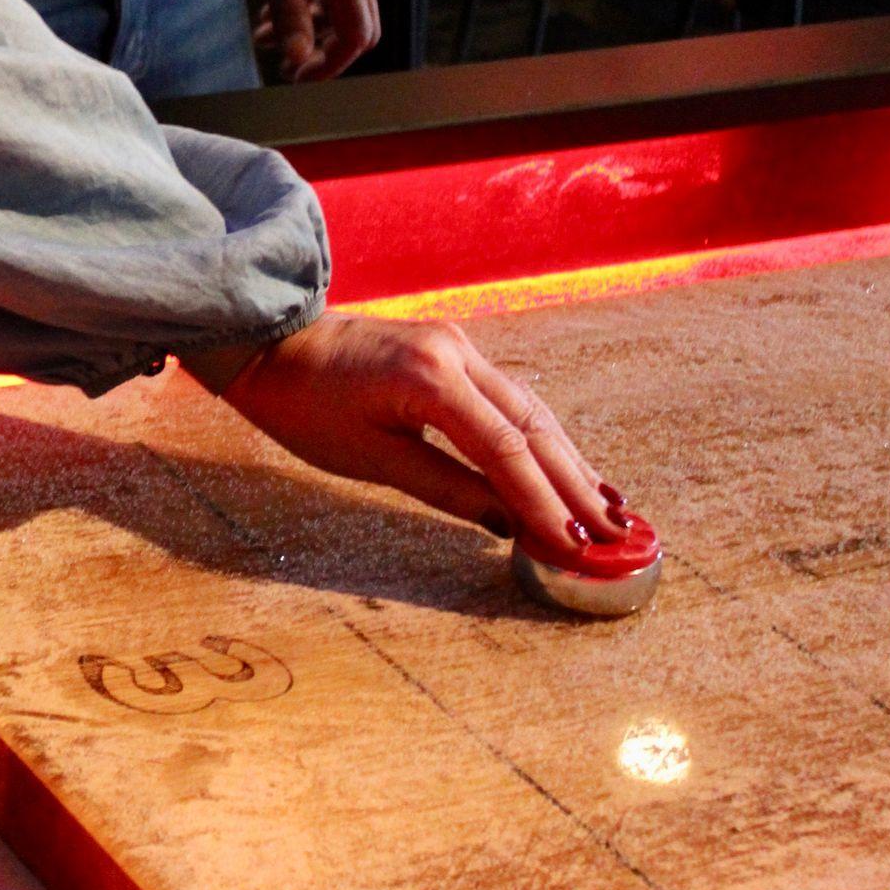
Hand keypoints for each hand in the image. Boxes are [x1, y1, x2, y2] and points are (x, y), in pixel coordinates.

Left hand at [209, 312, 623, 556]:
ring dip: (568, 461)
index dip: (546, 503)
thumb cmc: (307, 407)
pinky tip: (565, 467)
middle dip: (576, 485)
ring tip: (608, 509)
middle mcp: (456, 352)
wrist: (272, 343)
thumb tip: (511, 525)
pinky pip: (509, 398)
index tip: (577, 546)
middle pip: (533, 426)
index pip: (506, 451)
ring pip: (530, 409)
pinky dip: (539, 438)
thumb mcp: (370, 458)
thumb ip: (446, 489)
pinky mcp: (453, 349)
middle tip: (617, 535)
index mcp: (430, 378)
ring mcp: (458, 345)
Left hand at [233, 0, 379, 79]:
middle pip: (359, 25)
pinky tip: (273, 3)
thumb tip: (299, 57)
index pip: (356, 36)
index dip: (330, 64)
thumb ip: (288, 10)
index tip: (297, 74)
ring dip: (310, 25)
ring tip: (266, 35)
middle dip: (325, 50)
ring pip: (342, 5)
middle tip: (288, 61)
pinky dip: (308, 0)